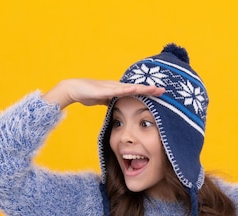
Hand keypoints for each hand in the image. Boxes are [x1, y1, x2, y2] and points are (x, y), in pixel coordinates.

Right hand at [43, 78, 165, 108]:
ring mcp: (111, 87)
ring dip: (143, 88)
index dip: (147, 92)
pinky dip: (127, 89)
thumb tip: (117, 107)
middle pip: (137, 88)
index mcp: (118, 89)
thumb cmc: (87, 93)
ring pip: (130, 88)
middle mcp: (117, 86)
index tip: (159, 94)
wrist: (73, 89)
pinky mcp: (104, 90)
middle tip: (164, 90)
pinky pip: (118, 90)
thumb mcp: (103, 100)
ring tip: (155, 89)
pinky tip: (135, 89)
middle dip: (150, 89)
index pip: (136, 91)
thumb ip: (111, 102)